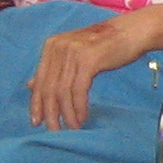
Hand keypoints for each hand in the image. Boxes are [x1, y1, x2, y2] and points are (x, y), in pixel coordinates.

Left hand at [26, 14, 148, 130]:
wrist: (131, 31)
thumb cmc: (104, 45)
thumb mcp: (74, 55)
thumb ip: (53, 69)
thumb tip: (30, 86)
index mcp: (51, 46)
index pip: (39, 80)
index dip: (36, 104)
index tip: (36, 122)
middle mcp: (58, 48)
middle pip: (48, 88)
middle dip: (50, 113)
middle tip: (54, 131)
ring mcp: (72, 53)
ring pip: (62, 92)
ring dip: (67, 114)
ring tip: (72, 127)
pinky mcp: (88, 60)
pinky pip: (78, 90)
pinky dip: (79, 107)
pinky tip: (82, 117)